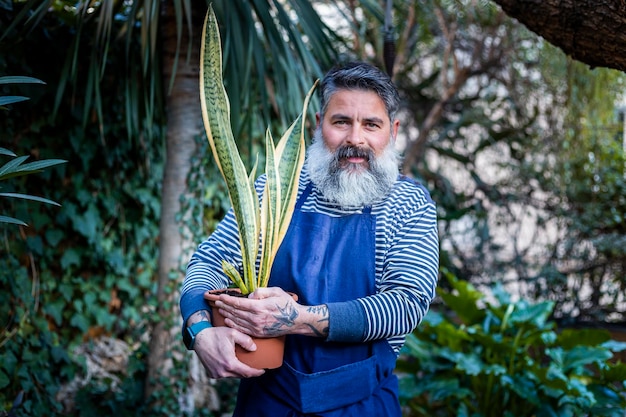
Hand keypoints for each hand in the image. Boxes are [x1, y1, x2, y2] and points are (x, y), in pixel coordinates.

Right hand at [192, 326, 264, 378]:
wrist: (199, 338)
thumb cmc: (216, 334)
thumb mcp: (233, 333)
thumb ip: (246, 340)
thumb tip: (254, 349)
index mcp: (229, 363)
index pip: (247, 372)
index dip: (256, 372)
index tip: (263, 371)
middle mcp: (222, 372)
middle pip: (241, 375)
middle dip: (249, 372)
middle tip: (257, 367)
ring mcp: (216, 374)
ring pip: (233, 375)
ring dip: (239, 371)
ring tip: (246, 365)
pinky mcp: (212, 374)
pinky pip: (225, 374)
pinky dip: (231, 371)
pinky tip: (234, 364)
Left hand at [205, 287, 327, 337]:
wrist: (296, 321)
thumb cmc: (287, 304)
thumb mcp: (276, 291)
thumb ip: (261, 291)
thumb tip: (250, 294)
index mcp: (260, 307)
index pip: (239, 303)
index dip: (228, 300)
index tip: (220, 296)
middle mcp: (256, 318)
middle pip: (236, 312)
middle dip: (225, 306)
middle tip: (217, 302)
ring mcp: (257, 327)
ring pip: (237, 321)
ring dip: (227, 315)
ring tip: (220, 310)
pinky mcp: (258, 333)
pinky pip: (242, 329)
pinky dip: (233, 325)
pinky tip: (228, 321)